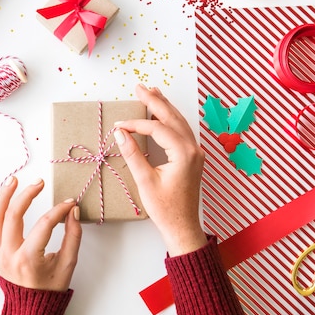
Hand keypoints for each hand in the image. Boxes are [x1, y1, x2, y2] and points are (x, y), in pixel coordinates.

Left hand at [0, 177, 81, 290]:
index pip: (44, 225)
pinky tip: (4, 199)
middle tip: (39, 183)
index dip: (59, 210)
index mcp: (29, 260)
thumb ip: (73, 235)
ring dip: (3, 197)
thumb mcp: (68, 263)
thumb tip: (73, 210)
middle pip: (12, 216)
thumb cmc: (51, 286)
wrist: (31, 307)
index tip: (70, 202)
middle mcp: (8, 256)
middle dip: (27, 195)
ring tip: (13, 181)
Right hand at [114, 84, 206, 256]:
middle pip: (172, 117)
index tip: (119, 124)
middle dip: (155, 101)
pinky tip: (163, 113)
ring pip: (179, 122)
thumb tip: (121, 133)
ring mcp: (195, 153)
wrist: (183, 227)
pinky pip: (181, 131)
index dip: (136, 124)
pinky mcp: (192, 157)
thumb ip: (133, 154)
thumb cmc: (165, 209)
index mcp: (184, 154)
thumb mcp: (145, 181)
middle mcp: (193, 149)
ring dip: (164, 106)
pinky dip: (170, 119)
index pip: (157, 128)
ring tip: (151, 92)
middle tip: (139, 87)